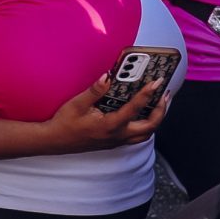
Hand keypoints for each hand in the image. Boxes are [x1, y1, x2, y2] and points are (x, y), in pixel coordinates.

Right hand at [46, 71, 169, 150]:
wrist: (55, 141)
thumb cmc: (65, 123)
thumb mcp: (77, 104)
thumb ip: (95, 90)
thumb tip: (108, 76)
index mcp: (110, 125)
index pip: (135, 108)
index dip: (147, 94)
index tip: (156, 83)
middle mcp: (117, 135)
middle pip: (150, 126)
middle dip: (161, 110)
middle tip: (164, 95)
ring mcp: (117, 141)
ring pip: (146, 134)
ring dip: (156, 120)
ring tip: (159, 105)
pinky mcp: (114, 142)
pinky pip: (137, 136)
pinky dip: (146, 126)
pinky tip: (143, 115)